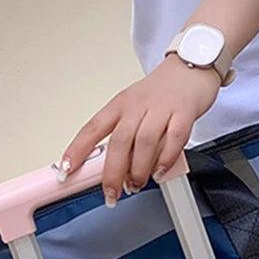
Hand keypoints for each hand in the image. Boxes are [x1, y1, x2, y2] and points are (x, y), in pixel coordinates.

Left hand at [59, 56, 220, 206]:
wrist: (191, 66)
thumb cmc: (160, 93)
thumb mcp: (133, 108)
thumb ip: (124, 138)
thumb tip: (114, 171)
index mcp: (120, 105)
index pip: (92, 128)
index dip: (77, 150)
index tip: (66, 170)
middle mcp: (137, 106)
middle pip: (119, 141)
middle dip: (113, 172)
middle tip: (111, 193)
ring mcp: (161, 108)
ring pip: (144, 142)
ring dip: (138, 169)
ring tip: (136, 184)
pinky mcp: (184, 112)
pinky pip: (174, 138)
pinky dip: (166, 159)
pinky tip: (160, 171)